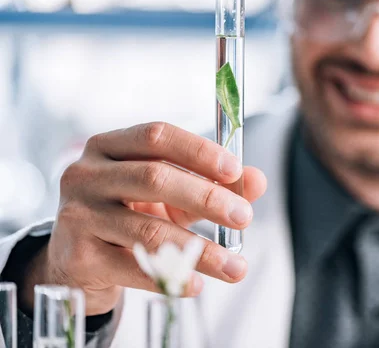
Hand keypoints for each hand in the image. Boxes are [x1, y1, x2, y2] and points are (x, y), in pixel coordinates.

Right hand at [22, 122, 266, 314]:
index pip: (156, 137)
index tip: (235, 170)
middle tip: (244, 218)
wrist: (79, 260)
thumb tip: (258, 181)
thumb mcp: (171, 195)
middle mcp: (86, 175)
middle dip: (207, 198)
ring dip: (200, 251)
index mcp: (109, 147)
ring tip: (236, 267)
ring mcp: (78, 215)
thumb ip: (213, 184)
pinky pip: (133, 268)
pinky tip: (197, 284)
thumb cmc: (130, 214)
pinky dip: (171, 277)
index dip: (199, 151)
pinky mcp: (78, 257)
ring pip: (149, 231)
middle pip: (154, 178)